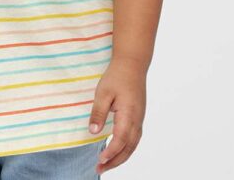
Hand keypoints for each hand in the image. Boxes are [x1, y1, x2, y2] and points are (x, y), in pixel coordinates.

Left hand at [88, 56, 146, 173]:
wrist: (132, 64)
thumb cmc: (117, 76)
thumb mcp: (103, 92)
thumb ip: (98, 113)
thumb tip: (93, 132)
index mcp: (129, 115)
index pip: (120, 141)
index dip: (110, 153)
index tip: (99, 161)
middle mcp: (137, 120)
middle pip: (128, 148)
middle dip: (115, 161)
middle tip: (100, 169)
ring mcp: (139, 119)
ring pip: (133, 145)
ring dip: (121, 156)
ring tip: (107, 164)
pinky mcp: (138, 116)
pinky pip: (134, 138)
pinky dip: (126, 148)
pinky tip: (117, 150)